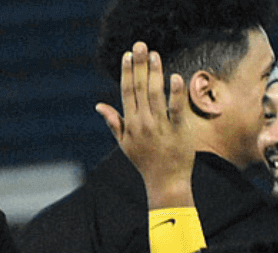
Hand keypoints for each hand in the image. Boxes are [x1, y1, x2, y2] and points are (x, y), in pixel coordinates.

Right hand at [96, 42, 194, 207]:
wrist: (166, 182)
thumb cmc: (146, 162)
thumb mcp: (125, 144)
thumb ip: (114, 122)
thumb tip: (99, 105)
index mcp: (130, 124)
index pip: (127, 92)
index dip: (127, 72)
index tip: (128, 54)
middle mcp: (143, 123)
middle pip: (140, 88)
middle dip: (139, 65)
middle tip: (141, 44)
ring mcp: (160, 127)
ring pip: (156, 95)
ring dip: (155, 73)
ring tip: (155, 54)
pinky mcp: (178, 132)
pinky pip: (176, 110)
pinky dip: (175, 93)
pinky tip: (175, 77)